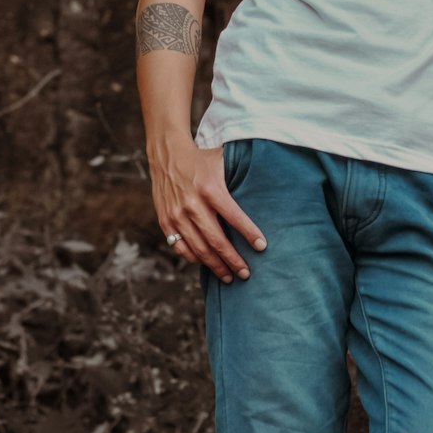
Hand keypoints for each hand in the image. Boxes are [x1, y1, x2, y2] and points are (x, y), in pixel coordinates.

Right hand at [149, 138, 265, 281]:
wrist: (167, 155)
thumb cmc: (201, 160)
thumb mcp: (222, 162)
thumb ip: (241, 176)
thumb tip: (267, 188)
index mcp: (210, 189)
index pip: (234, 216)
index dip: (249, 234)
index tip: (262, 247)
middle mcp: (192, 204)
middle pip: (216, 241)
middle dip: (233, 260)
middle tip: (246, 273)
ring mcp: (177, 215)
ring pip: (199, 249)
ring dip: (216, 266)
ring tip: (229, 277)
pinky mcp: (165, 221)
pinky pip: (180, 247)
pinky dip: (195, 259)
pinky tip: (207, 264)